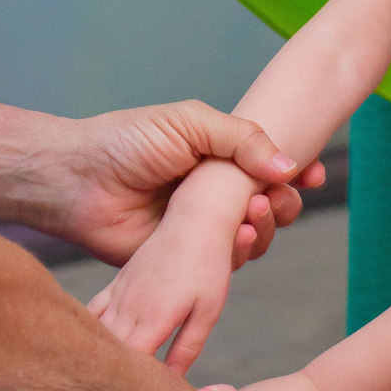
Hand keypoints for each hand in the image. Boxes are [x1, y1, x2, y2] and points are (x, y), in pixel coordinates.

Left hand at [57, 100, 325, 264]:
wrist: (77, 179)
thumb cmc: (128, 141)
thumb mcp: (191, 123)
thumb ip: (243, 138)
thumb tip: (289, 164)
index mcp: (218, 159)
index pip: (270, 168)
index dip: (296, 172)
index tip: (313, 173)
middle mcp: (212, 196)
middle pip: (270, 207)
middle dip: (284, 203)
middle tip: (276, 194)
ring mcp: (199, 230)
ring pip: (253, 238)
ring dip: (265, 227)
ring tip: (252, 211)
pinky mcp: (182, 263)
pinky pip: (224, 266)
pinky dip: (240, 253)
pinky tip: (239, 236)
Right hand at [89, 203, 236, 372]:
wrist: (194, 216)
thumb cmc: (208, 265)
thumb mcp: (207, 310)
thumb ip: (187, 347)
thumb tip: (173, 382)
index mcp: (153, 319)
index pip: (129, 366)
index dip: (123, 390)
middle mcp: (129, 308)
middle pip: (106, 355)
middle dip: (101, 382)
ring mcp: (119, 293)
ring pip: (94, 335)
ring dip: (88, 360)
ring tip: (81, 386)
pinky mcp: (117, 282)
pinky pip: (92, 312)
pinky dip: (85, 332)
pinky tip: (77, 349)